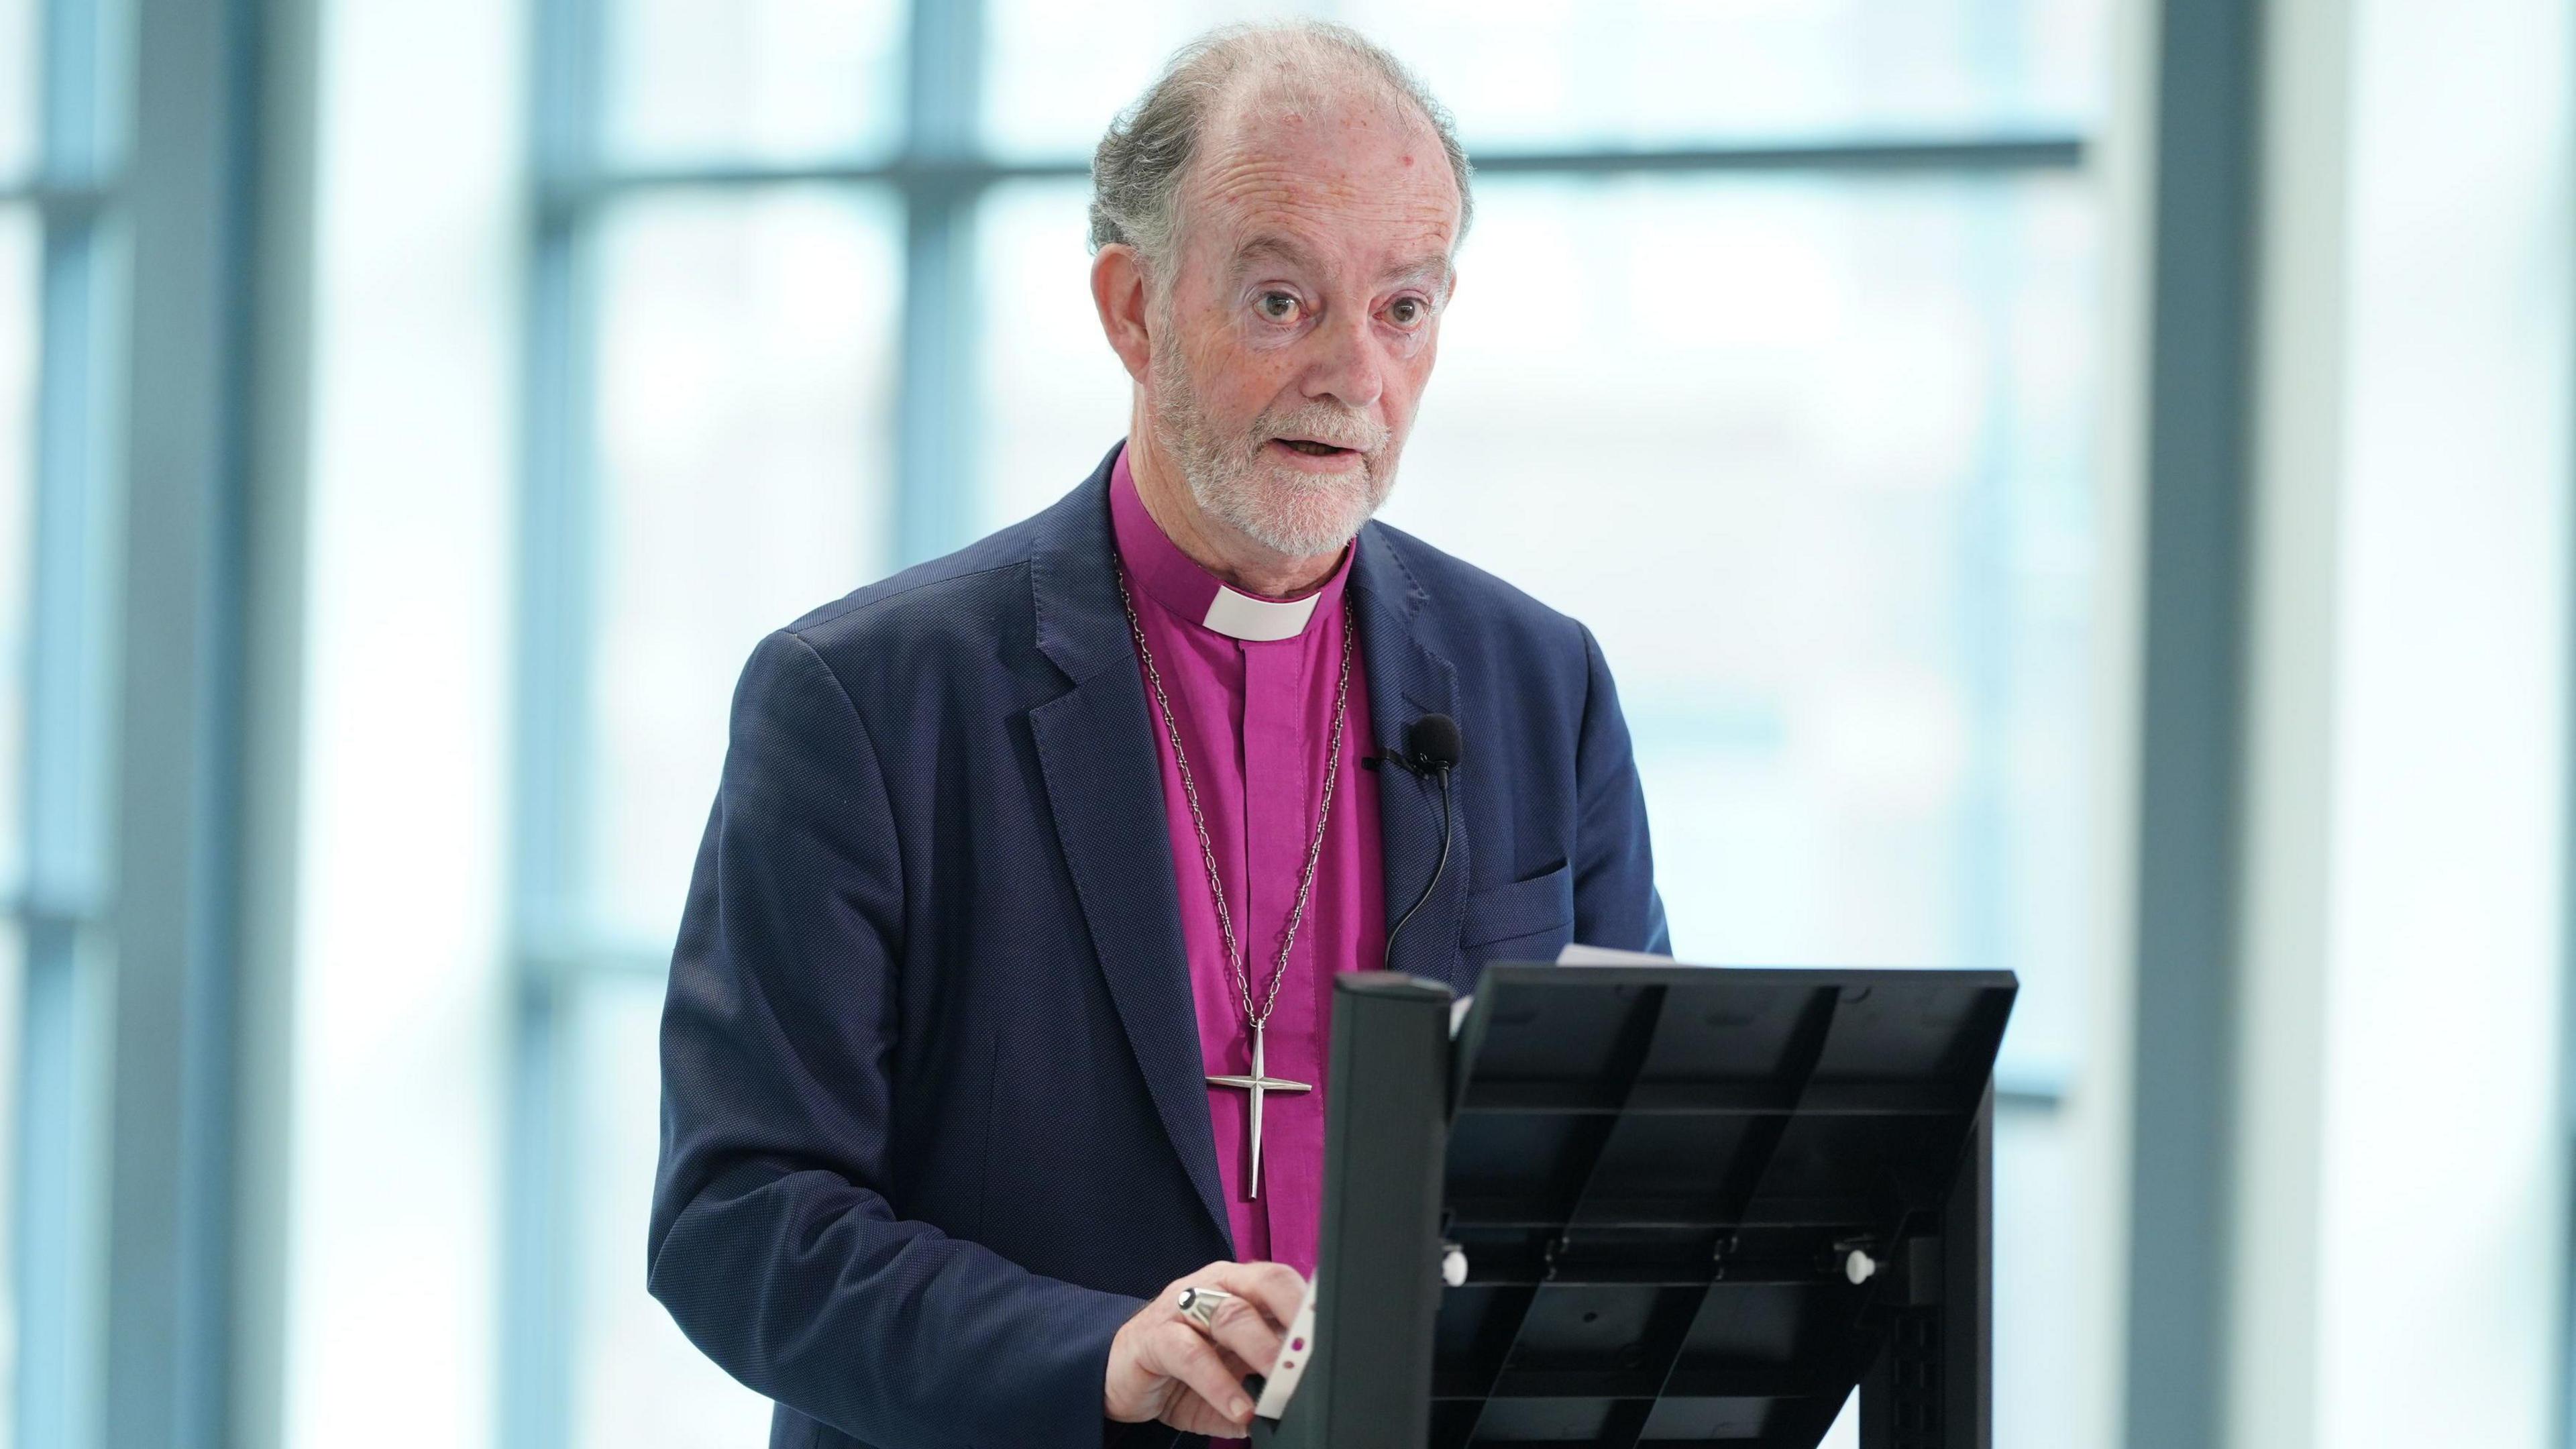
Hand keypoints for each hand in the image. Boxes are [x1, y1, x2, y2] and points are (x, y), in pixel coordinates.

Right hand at [1104, 1260, 1306, 1437]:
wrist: (1123, 1377)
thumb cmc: (1187, 1370)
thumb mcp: (1234, 1374)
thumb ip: (1265, 1380)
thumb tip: (1304, 1401)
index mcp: (1240, 1287)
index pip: (1282, 1281)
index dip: (1309, 1303)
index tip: (1334, 1331)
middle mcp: (1214, 1286)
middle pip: (1263, 1285)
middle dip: (1293, 1318)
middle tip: (1313, 1355)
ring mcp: (1181, 1306)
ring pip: (1229, 1315)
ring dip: (1261, 1349)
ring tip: (1281, 1386)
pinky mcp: (1154, 1337)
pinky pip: (1190, 1354)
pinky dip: (1218, 1383)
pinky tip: (1238, 1407)